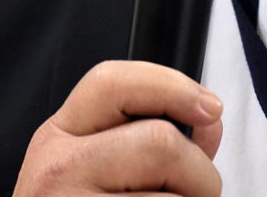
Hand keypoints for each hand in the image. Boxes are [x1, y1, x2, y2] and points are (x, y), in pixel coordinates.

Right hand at [13, 60, 224, 195]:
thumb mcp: (92, 169)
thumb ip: (146, 138)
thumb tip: (207, 122)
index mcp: (57, 137)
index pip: (112, 81)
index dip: (172, 86)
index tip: (209, 108)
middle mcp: (58, 169)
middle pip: (160, 142)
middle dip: (198, 173)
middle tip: (192, 194)